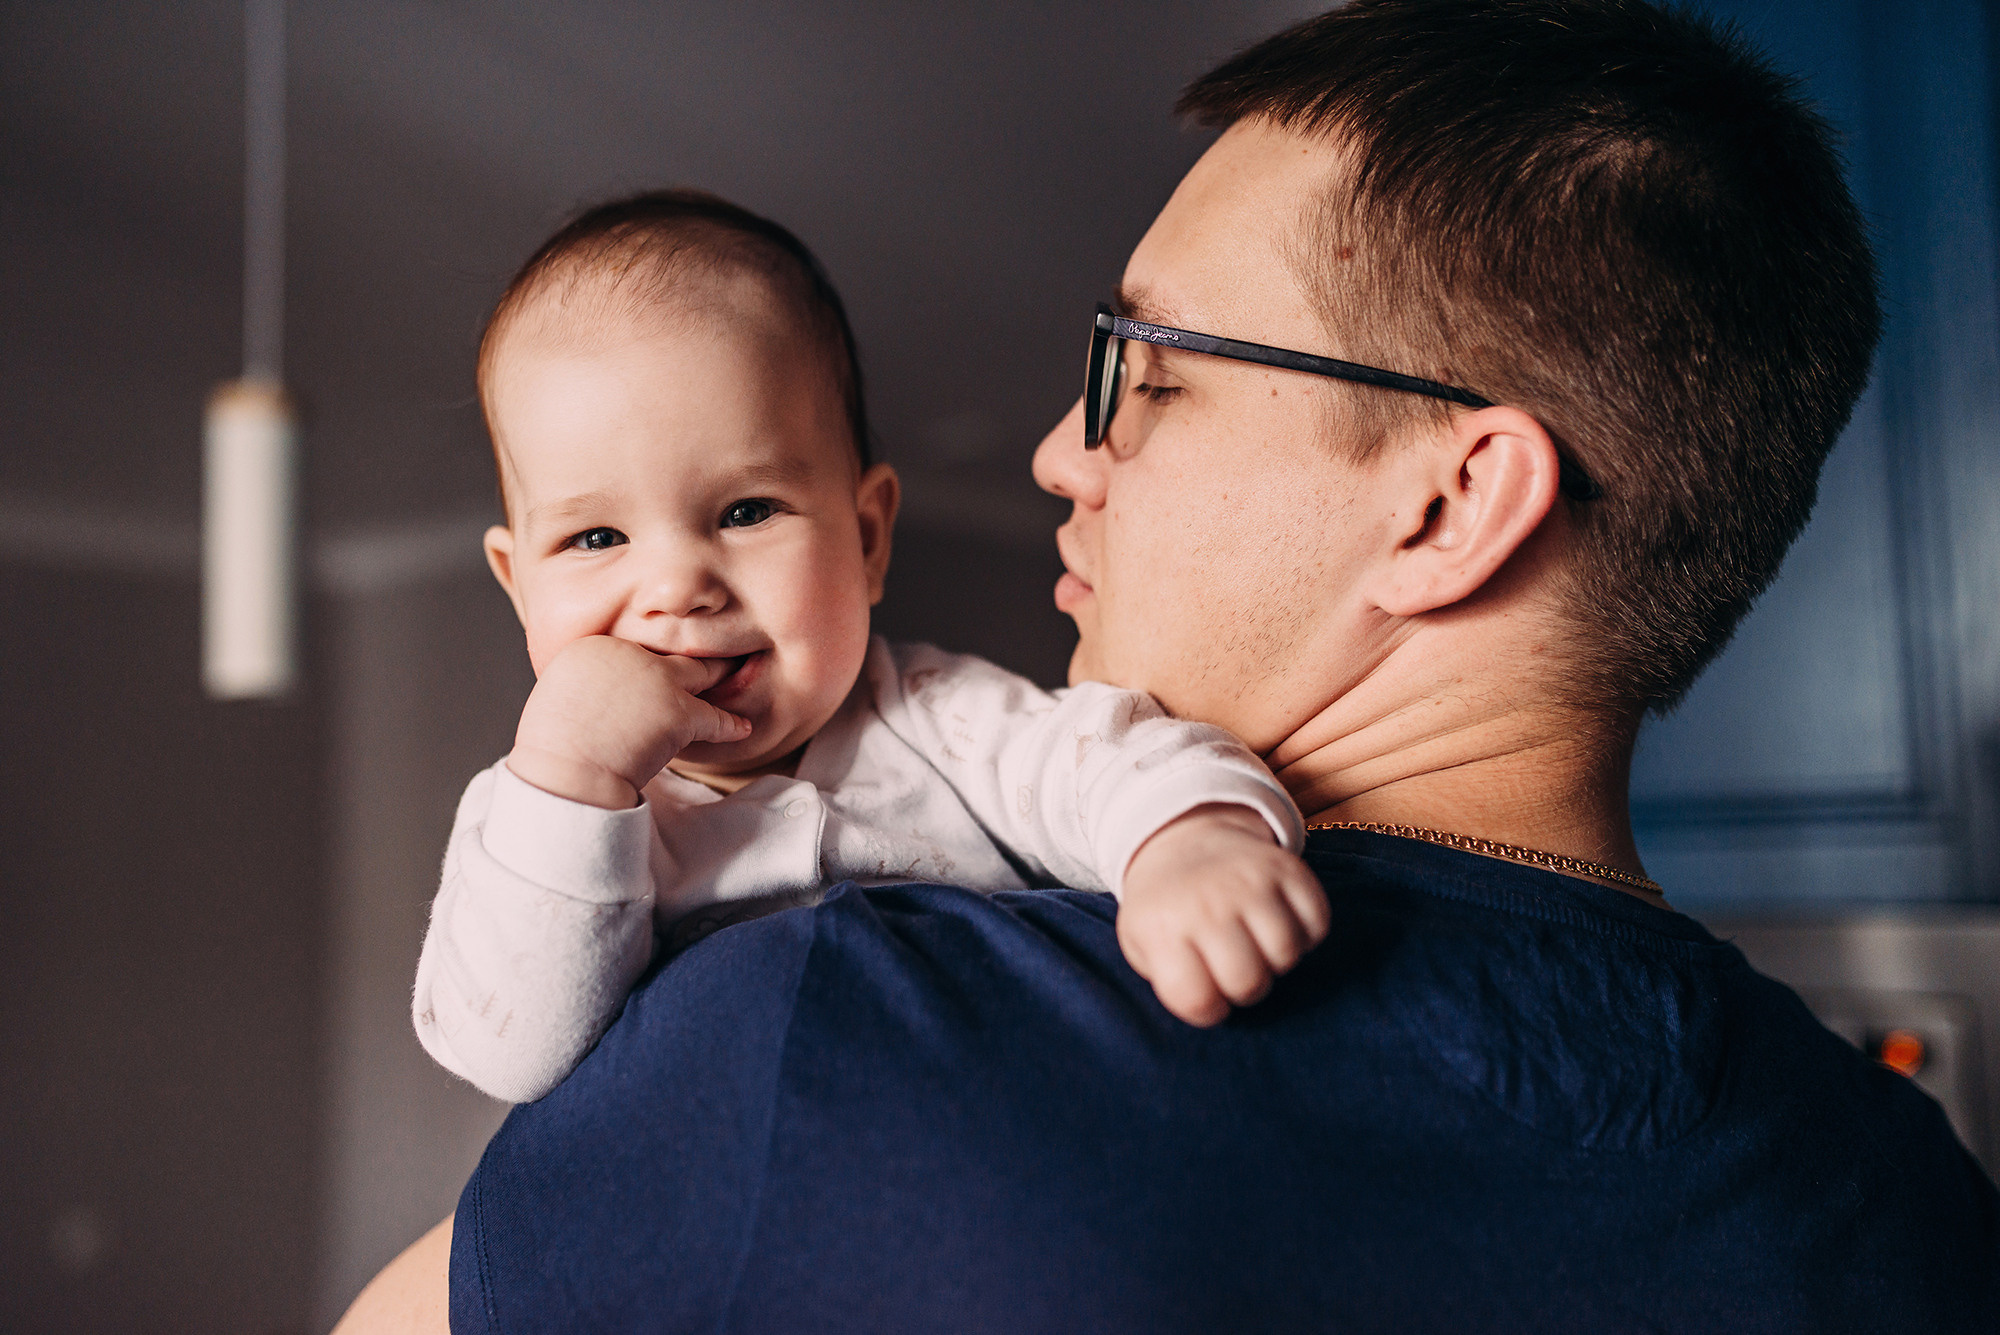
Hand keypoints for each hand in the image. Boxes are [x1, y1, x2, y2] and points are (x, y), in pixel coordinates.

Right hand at [505, 636, 751, 808]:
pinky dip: (729, 724)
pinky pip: (714, 717)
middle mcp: (628, 654)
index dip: (650, 663)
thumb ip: (587, 685)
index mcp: (595, 647)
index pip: (634, 650)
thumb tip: (602, 696)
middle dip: (688, 656)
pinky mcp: (679, 711)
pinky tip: (742, 728)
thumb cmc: (555, 751)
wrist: (565, 776)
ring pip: (699, 673)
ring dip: (720, 674)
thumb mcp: (559, 698)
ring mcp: (657, 680)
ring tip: (736, 672)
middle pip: (668, 653)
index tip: (661, 669)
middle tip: (710, 657)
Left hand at [1117, 805, 1329, 1026]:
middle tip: (1233, 967)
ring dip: (1276, 959)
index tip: (1204, 990)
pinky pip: (1317, 923)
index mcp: (1162, 927)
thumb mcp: (1142, 944)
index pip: (1198, 999)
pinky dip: (1307, 933)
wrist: (1187, 842)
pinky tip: (1282, 924)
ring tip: (1256, 944)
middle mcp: (1206, 902)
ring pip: (1285, 952)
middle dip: (1245, 987)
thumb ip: (1168, 981)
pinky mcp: (1286, 867)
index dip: (1207, 1008)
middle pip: (1248, 981)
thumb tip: (1212, 1007)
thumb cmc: (1167, 910)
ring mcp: (1248, 881)